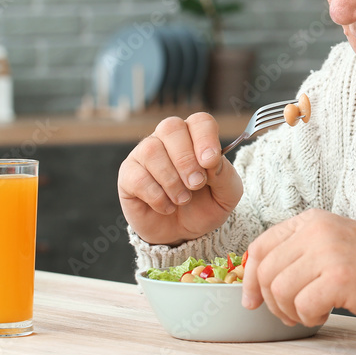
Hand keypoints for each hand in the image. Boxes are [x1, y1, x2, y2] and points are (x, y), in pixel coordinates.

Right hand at [117, 113, 242, 245]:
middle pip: (171, 128)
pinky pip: (137, 177)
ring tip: (183, 199)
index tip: (210, 162)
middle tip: (196, 184)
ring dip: (171, 180)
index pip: (200, 121)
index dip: (205, 138)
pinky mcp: (128, 175)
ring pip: (151, 150)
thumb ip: (225, 175)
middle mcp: (168, 139)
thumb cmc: (206, 206)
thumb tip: (211, 161)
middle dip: (186, 159)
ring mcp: (144, 155)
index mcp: (196, 137)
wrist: (182, 233)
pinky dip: (156, 196)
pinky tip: (167, 206)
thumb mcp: (227, 194)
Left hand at [241, 209, 355, 326]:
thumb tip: (258, 280)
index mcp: (312, 220)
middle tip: (290, 314)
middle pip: (266, 272)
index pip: (261, 246)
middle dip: (271, 302)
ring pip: (280, 291)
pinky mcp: (340, 277)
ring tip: (311, 313)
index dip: (249, 278)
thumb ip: (299, 252)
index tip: (252, 299)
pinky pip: (302, 305)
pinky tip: (325, 314)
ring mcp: (329, 252)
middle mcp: (317, 230)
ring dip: (291, 312)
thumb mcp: (332, 243)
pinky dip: (309, 318)